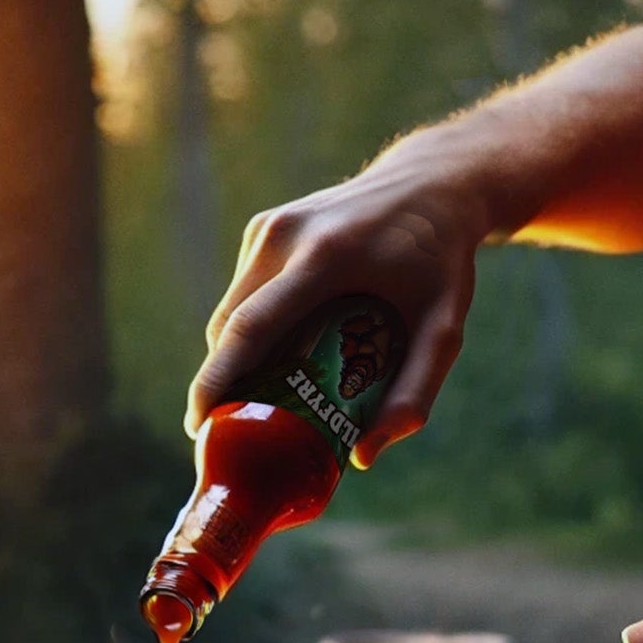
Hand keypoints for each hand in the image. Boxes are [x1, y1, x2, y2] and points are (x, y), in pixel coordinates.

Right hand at [185, 128, 495, 468]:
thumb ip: (414, 390)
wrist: (432, 185)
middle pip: (230, 327)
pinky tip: (278, 360)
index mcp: (326, 256)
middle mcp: (286, 235)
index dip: (217, 381)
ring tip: (254, 405)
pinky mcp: (266, 225)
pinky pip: (246, 293)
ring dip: (234, 359)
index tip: (198, 427)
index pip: (251, 327)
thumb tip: (361, 457)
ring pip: (231, 311)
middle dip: (220, 383)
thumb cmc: (442, 264)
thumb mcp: (444, 328)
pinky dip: (250, 330)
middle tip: (229, 435)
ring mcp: (271, 226)